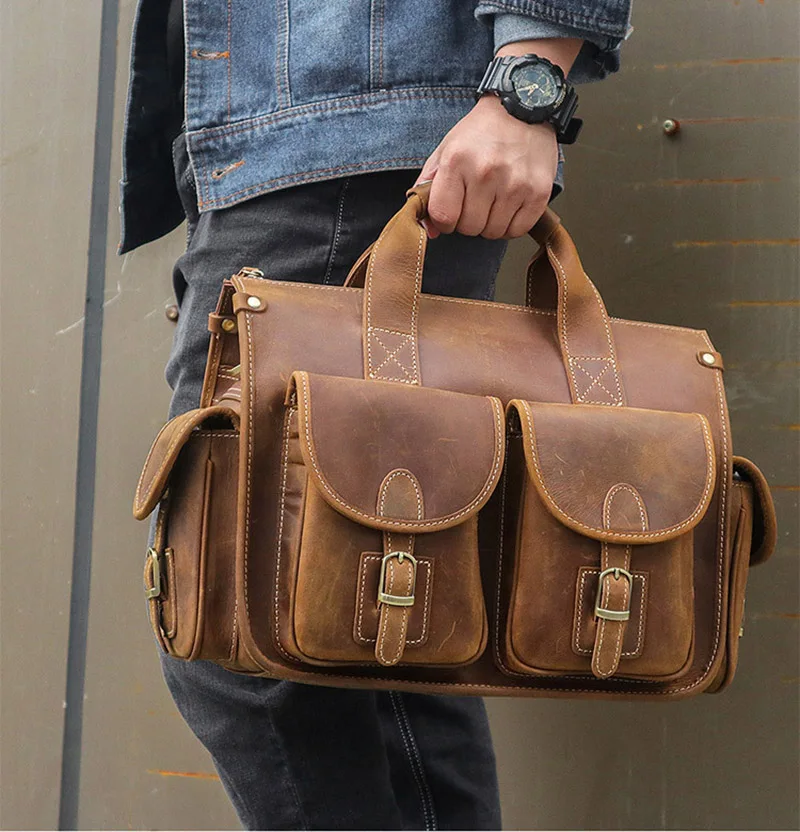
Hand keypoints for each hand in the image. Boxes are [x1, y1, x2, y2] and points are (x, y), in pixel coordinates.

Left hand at [416, 94, 557, 240]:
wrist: (523, 109)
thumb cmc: (481, 133)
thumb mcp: (445, 152)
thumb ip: (428, 190)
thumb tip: (429, 230)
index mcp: (456, 161)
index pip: (443, 217)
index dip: (444, 221)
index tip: (451, 212)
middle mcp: (486, 172)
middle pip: (469, 228)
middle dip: (468, 220)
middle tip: (475, 201)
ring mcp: (515, 184)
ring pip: (493, 232)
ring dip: (490, 223)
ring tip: (494, 199)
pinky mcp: (538, 192)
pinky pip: (517, 230)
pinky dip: (511, 224)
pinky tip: (510, 204)